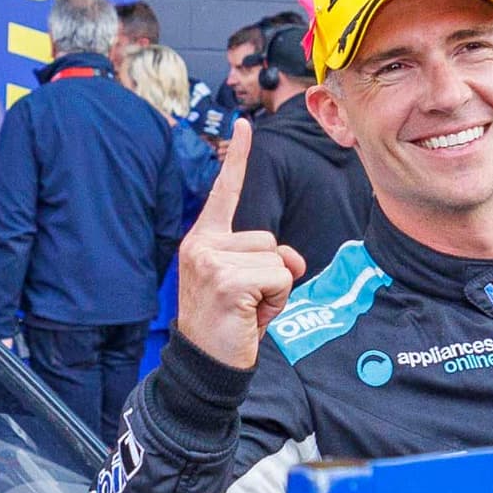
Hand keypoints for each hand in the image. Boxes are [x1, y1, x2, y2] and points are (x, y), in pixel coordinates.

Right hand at [171, 119, 302, 370]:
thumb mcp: (241, 285)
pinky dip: (275, 301)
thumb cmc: (224, 327)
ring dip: (274, 290)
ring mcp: (211, 261)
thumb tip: (290, 258)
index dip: (237, 160)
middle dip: (271, 274)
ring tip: (247, 311)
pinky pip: (279, 277)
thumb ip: (263, 260)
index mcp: (202, 241)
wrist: (204, 367)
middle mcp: (201, 245)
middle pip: (269, 239)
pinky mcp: (226, 279)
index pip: (223, 194)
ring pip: (277, 259)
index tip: (244, 125)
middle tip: (246, 304)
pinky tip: (250, 317)